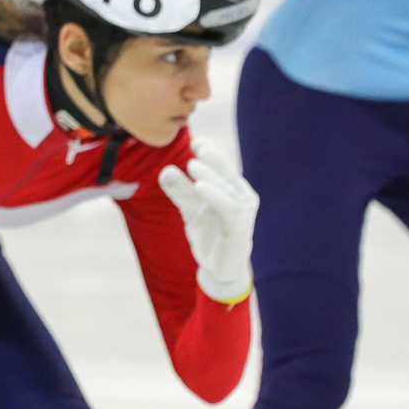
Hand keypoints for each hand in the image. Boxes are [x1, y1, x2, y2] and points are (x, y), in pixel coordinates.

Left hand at [158, 138, 258, 302]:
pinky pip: (228, 209)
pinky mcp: (239, 229)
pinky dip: (215, 196)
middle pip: (227, 173)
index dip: (211, 152)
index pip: (223, 166)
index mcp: (232, 189)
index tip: (195, 141)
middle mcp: (242, 197)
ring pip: (227, 189)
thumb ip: (180, 191)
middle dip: (213, 158)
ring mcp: (243, 213)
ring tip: (193, 165)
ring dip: (211, 176)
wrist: (220, 267)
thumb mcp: (191, 210)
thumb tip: (164, 171)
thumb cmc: (210, 233)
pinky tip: (200, 187)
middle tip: (197, 145)